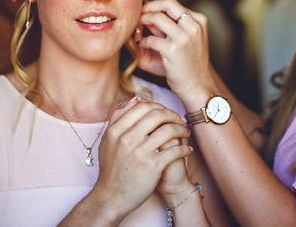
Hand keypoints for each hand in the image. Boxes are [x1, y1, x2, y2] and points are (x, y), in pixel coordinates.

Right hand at [93, 97, 191, 221]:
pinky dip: (184, 148)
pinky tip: (187, 150)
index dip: (158, 106)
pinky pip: (175, 150)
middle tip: (179, 120)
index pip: (141, 106)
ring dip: (181, 129)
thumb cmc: (111, 169)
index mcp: (116, 130)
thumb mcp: (107, 140)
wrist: (111, 197)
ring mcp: (140, 152)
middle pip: (157, 114)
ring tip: (185, 133)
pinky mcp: (152, 166)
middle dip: (172, 114)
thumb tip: (135, 99)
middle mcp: (127, 139)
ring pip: (168, 130)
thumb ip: (118, 118)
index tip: (165, 112)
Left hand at [139, 0, 216, 98]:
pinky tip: (142, 45)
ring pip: (157, 18)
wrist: (197, 86)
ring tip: (138, 32)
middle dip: (148, 8)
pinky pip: (151, 39)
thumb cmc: (188, 64)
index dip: (156, 6)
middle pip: (167, 5)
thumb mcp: (185, 39)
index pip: (173, 4)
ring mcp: (185, 37)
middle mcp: (194, 26)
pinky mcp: (173, 50)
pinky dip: (143, 41)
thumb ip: (169, 26)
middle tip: (138, 16)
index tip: (145, 11)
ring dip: (143, 22)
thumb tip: (145, 15)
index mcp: (199, 21)